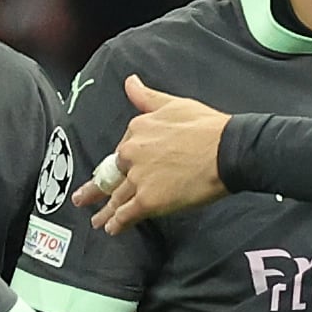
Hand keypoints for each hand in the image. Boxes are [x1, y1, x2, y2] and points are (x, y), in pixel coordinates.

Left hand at [72, 77, 232, 230]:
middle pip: (113, 175)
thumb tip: (130, 83)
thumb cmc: (208, 128)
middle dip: (99, 189)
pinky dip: (117, 224)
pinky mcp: (148, 201)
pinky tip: (112, 229)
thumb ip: (147, 98)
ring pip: (116, 197)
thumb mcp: (175, 104)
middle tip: (84, 199)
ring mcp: (138, 178)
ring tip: (98, 220)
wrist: (228, 151)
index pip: (122, 150)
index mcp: (137, 130)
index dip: (119, 163)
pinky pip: (126, 215)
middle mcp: (132, 153)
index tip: (112, 171)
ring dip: (105, 211)